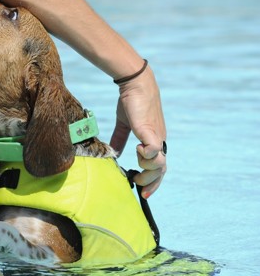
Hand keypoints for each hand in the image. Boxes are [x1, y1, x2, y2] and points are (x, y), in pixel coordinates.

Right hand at [110, 66, 166, 197]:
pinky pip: (154, 149)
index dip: (152, 181)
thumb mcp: (125, 124)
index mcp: (154, 140)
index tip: (142, 191)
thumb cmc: (132, 102)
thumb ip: (120, 138)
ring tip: (137, 161)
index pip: (159, 166)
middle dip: (151, 181)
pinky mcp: (150, 130)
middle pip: (162, 169)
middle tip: (138, 184)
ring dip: (148, 168)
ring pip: (160, 163)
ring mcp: (156, 136)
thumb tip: (113, 152)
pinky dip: (146, 154)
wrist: (136, 84)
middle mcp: (158, 140)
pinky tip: (137, 148)